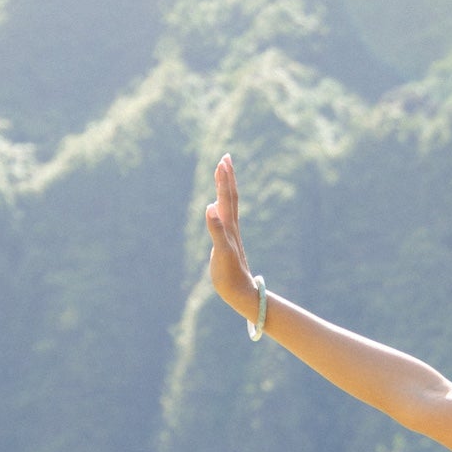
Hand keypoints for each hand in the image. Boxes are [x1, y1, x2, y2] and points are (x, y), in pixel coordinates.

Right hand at [205, 153, 259, 318]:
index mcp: (229, 227)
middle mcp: (231, 228)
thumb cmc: (230, 276)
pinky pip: (224, 220)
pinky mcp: (227, 243)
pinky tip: (216, 206)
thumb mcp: (221, 253)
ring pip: (228, 207)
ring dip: (225, 189)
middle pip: (230, 197)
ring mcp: (230, 235)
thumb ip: (216, 230)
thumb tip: (211, 207)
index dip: (225, 179)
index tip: (224, 160)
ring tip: (223, 174)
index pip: (227, 198)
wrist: (240, 293)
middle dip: (227, 177)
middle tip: (226, 158)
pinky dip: (220, 208)